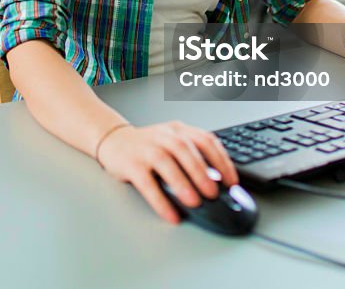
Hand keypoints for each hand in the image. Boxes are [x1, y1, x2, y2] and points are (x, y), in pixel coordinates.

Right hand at [96, 121, 237, 223]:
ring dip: (183, 183)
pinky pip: (147, 183)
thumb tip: (218, 183)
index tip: (231, 181)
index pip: (205, 140)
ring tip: (194, 201)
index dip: (221, 160)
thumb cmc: (148, 146)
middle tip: (213, 193)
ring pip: (166, 162)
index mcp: (178, 130)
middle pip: (185, 150)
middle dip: (202, 173)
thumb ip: (193, 156)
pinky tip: (170, 214)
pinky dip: (160, 201)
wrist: (114, 140)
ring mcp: (146, 148)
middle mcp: (163, 136)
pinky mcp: (131, 164)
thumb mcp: (172, 142)